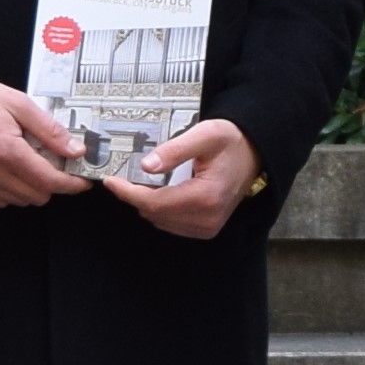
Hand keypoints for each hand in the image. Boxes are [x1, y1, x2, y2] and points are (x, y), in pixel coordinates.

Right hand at [0, 74, 95, 206]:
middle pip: (38, 195)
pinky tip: (7, 168)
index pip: (50, 181)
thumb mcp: (19, 103)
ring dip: (30, 186)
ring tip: (25, 160)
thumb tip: (76, 150)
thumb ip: (50, 130)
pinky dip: (10, 189)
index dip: (72, 184)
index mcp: (7, 151)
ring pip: (20, 201)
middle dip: (51, 182)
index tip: (82, 180)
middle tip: (50, 161)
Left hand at [111, 118, 259, 240]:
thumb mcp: (205, 135)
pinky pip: (171, 224)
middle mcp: (207, 218)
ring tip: (143, 182)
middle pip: (154, 214)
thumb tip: (146, 166)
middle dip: (135, 196)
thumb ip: (175, 150)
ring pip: (160, 221)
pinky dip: (160, 209)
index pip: (154, 203)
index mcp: (206, 197)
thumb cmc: (231, 142)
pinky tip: (160, 192)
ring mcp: (207, 227)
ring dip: (147, 203)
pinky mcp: (206, 229)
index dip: (128, 193)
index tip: (111, 181)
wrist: (254, 154)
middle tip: (123, 176)